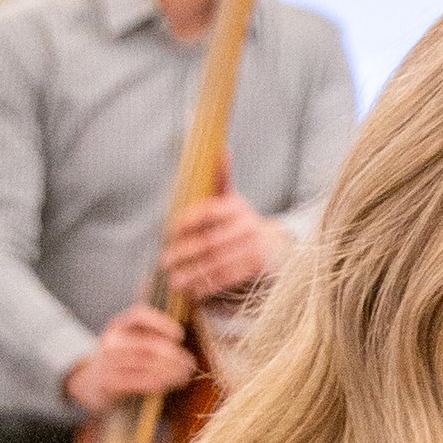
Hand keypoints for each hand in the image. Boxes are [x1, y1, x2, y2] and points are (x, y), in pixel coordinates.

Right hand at [65, 303, 197, 413]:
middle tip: (190, 364)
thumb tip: (184, 341)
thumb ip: (152, 337)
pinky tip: (170, 384)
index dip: (161, 323)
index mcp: (119, 324)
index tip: (180, 335)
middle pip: (149, 344)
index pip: (139, 314)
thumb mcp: (132, 342)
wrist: (92, 385)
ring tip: (185, 375)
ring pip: (147, 364)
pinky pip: (140, 381)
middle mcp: (112, 340)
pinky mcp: (110, 382)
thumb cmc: (123, 362)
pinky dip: (160, 383)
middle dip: (175, 355)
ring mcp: (108, 361)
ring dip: (172, 371)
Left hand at [162, 183, 287, 301]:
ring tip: (175, 282)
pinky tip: (195, 292)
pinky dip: (210, 286)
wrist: (278, 247)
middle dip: (184, 254)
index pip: (204, 213)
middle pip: (209, 242)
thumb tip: (223, 150)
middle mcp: (247, 224)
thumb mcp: (233, 201)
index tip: (166, 236)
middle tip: (164, 263)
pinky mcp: (259, 266)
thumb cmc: (242, 224)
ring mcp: (255, 246)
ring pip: (217, 262)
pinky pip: (230, 277)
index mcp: (235, 206)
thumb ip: (222, 179)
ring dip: (194, 274)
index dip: (183, 224)